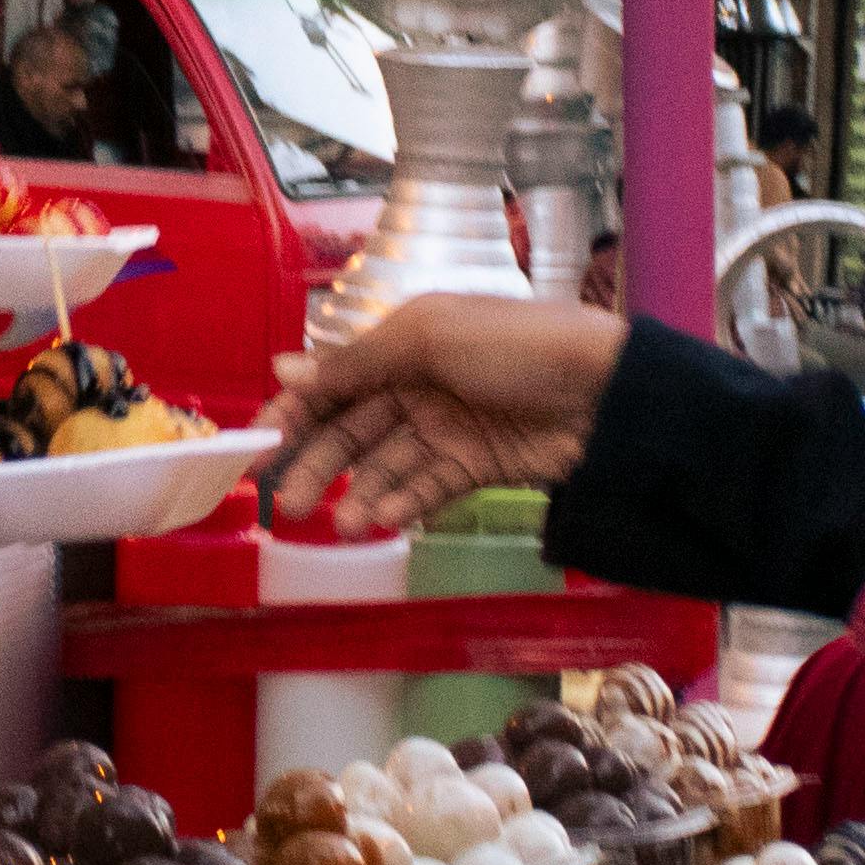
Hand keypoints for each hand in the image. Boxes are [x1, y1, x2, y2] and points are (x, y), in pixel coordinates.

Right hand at [268, 296, 626, 532]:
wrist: (607, 393)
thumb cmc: (517, 347)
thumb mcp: (428, 338)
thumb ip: (355, 362)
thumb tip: (284, 368)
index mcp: (406, 341)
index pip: (336, 380)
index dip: (295, 412)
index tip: (257, 448)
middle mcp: (421, 383)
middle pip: (354, 428)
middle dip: (318, 464)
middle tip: (288, 505)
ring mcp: (450, 426)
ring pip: (388, 465)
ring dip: (361, 495)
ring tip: (342, 527)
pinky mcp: (478, 465)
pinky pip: (428, 486)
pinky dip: (403, 504)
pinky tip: (383, 520)